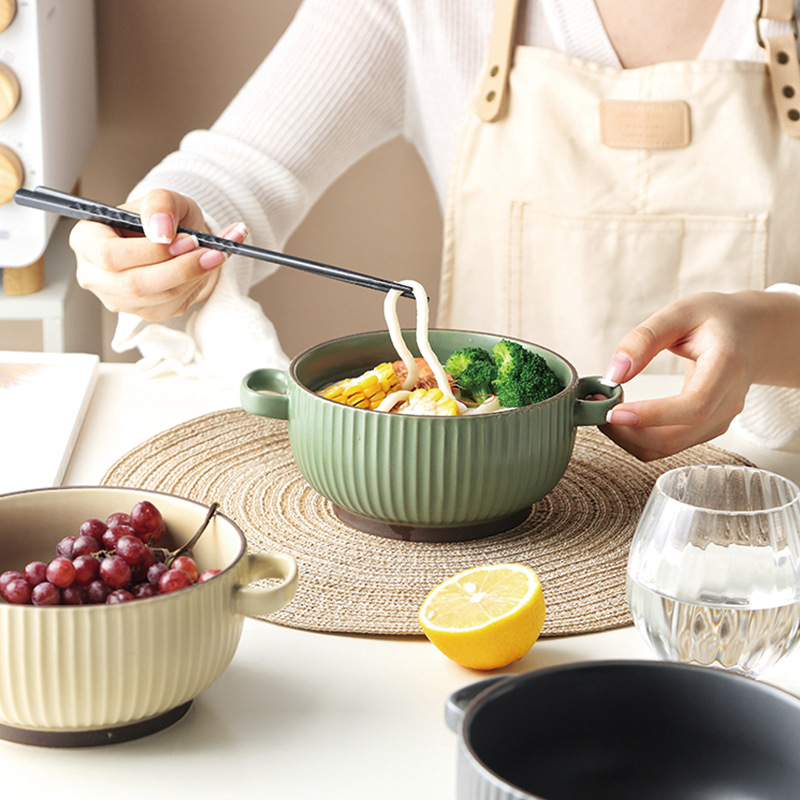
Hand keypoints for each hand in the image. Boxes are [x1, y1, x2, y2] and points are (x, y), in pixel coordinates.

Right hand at [69, 188, 247, 319]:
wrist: (176, 237)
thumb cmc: (161, 218)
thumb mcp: (163, 198)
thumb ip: (160, 204)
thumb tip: (161, 231)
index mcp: (87, 240)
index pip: (110, 255)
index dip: (150, 252)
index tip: (186, 239)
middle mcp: (96, 274)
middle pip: (134, 283)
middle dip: (178, 268)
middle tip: (210, 250)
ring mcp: (119, 298)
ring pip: (158, 297)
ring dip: (194, 276)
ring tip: (217, 254)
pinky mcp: (144, 312)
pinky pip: (172, 305)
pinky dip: (196, 285)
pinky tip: (208, 267)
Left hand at [600, 290, 799, 460]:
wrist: (749, 334)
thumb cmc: (715, 320)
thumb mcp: (680, 312)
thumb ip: (644, 338)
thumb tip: (614, 372)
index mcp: (727, 368)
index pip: (694, 406)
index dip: (652, 415)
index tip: (613, 412)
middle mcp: (728, 401)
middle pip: (676, 437)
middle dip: (628, 431)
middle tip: (595, 407)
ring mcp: (719, 420)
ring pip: (668, 447)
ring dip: (628, 436)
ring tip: (603, 407)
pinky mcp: (706, 429)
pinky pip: (668, 444)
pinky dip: (638, 437)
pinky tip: (621, 414)